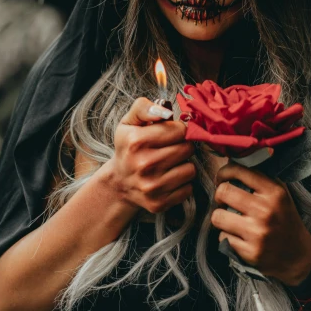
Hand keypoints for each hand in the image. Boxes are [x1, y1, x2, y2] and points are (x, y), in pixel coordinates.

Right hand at [105, 97, 195, 214]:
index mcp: (136, 141)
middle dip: (182, 146)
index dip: (178, 130)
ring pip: (190, 169)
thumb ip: (144, 107)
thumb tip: (166, 110)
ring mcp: (151, 187)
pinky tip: (168, 179)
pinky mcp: (159, 203)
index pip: (180, 130)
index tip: (169, 133)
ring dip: (184, 165)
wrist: (119, 182)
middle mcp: (144, 165)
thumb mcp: (129, 122)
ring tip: (169, 164)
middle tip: (170, 149)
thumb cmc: (128, 147)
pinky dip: (182, 183)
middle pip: (187, 149)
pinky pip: (188, 188)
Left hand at [212, 161, 310, 284]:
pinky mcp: (250, 252)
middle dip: (220, 195)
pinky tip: (239, 237)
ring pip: (217, 216)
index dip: (224, 172)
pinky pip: (222, 238)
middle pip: (223, 192)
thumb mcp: (280, 193)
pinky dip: (227, 237)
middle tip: (225, 200)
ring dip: (221, 218)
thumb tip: (231, 159)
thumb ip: (259, 177)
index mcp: (274, 192)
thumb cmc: (284, 219)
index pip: (239, 171)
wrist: (298, 255)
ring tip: (230, 219)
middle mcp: (266, 211)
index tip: (222, 178)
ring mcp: (258, 233)